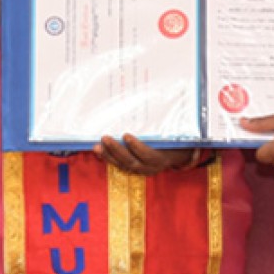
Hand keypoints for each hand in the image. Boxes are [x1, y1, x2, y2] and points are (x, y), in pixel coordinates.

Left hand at [93, 133, 208, 174]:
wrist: (176, 155)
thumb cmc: (173, 140)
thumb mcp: (171, 135)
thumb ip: (164, 126)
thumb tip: (158, 104)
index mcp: (161, 158)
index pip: (148, 155)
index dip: (136, 146)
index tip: (126, 135)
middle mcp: (150, 168)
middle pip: (131, 162)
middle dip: (116, 150)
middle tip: (105, 137)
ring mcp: (141, 170)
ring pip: (122, 165)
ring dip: (108, 155)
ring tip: (97, 146)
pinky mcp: (133, 170)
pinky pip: (119, 166)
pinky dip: (109, 158)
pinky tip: (100, 150)